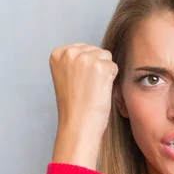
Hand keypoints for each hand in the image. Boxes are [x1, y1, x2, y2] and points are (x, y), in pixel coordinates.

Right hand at [49, 43, 118, 168]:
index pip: (83, 48)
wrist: (78, 125)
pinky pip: (114, 67)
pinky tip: (99, 91)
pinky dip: (111, 80)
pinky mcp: (101, 66)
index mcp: (58, 53)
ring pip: (106, 57)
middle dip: (96, 68)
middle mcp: (70, 52)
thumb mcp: (66, 76)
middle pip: (96, 50)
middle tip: (86, 88)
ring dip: (104, 73)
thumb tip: (93, 52)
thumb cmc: (74, 106)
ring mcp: (86, 58)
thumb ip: (75, 61)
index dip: (86, 67)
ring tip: (92, 89)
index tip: (78, 82)